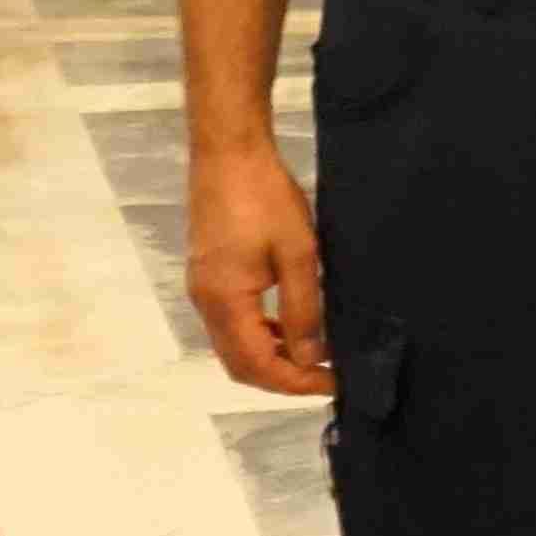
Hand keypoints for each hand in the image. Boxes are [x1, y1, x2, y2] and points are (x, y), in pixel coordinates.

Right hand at [190, 137, 332, 394]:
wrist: (229, 151)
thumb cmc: (265, 197)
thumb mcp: (298, 255)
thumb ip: (303, 311)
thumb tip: (310, 358)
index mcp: (224, 301)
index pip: (256, 365)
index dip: (295, 382)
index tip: (332, 383)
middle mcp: (205, 302)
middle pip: (239, 363)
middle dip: (281, 377)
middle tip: (325, 376)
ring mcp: (202, 288)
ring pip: (234, 344)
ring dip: (271, 356)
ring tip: (314, 354)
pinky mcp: (208, 273)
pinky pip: (231, 322)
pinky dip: (260, 333)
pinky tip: (289, 324)